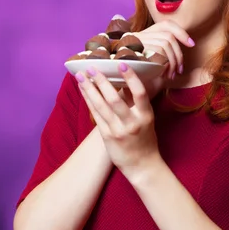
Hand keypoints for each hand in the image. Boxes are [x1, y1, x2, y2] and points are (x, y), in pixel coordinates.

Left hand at [75, 62, 160, 179]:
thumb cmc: (146, 139)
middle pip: (114, 99)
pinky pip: (96, 115)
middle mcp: (132, 123)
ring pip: (101, 106)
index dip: (131, 78)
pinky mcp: (107, 136)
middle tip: (92, 67)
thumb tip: (130, 80)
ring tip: (81, 76)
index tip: (121, 64)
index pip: (139, 93)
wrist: (142, 165)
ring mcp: (118, 130)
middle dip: (102, 82)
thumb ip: (138, 102)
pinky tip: (83, 90)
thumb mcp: (147, 119)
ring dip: (90, 89)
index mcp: (146, 115)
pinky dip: (88, 101)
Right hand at [131, 20, 194, 80]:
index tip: (192, 44)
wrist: (115, 84)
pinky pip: (157, 52)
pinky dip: (165, 63)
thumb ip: (165, 53)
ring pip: (165, 44)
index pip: (166, 24)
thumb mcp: (153, 62)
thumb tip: (189, 44)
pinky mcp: (133, 50)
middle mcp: (139, 35)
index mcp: (144, 34)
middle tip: (179, 70)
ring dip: (173, 61)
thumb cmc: (137, 76)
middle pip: (169, 36)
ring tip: (171, 75)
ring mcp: (135, 41)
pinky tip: (163, 74)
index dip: (181, 32)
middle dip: (179, 54)